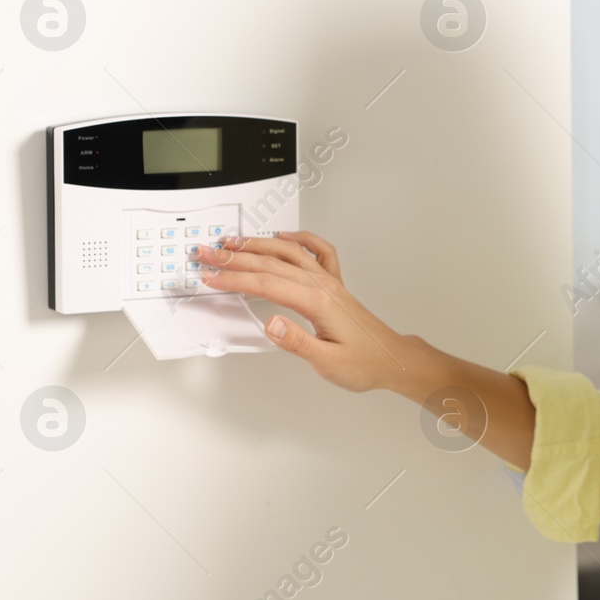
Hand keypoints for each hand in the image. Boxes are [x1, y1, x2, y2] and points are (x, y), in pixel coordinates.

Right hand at [197, 230, 405, 391]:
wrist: (392, 359)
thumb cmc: (364, 362)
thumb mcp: (327, 362)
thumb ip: (297, 342)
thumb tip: (270, 324)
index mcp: (317, 302)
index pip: (266, 284)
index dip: (235, 279)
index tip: (211, 277)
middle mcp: (323, 286)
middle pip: (271, 264)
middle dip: (235, 258)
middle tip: (207, 255)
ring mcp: (329, 282)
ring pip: (289, 254)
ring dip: (258, 245)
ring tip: (231, 243)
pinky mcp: (334, 286)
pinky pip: (318, 252)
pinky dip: (300, 240)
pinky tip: (284, 237)